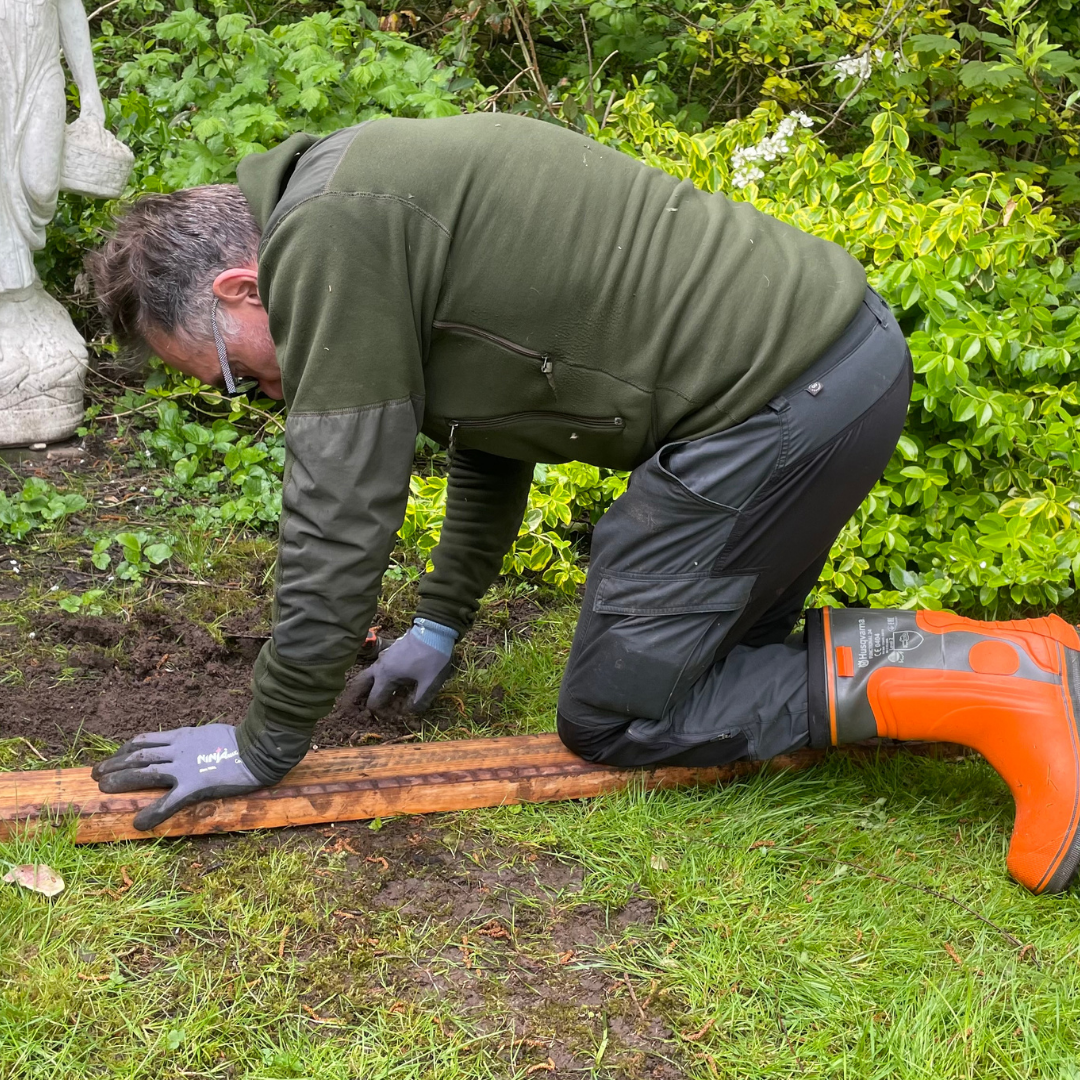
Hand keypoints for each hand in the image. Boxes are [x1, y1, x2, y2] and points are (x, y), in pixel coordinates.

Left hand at [91, 723, 263, 831]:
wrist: (260, 748)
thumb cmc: (245, 740)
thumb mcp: (214, 733)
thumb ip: (199, 740)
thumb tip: (195, 744)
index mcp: (184, 736)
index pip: (147, 740)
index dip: (126, 748)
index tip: (115, 755)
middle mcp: (179, 749)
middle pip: (138, 754)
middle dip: (115, 763)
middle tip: (96, 773)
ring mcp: (185, 766)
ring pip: (145, 771)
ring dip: (121, 779)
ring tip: (103, 788)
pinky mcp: (194, 785)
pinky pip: (168, 802)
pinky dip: (151, 813)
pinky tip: (139, 823)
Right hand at [342, 627, 452, 713]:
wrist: (434, 629)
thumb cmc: (432, 657)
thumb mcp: (430, 683)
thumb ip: (419, 701)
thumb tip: (409, 712)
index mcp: (385, 676)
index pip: (374, 701)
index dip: (381, 712)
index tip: (393, 715)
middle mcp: (379, 667)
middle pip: (360, 684)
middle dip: (356, 698)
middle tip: (352, 709)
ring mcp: (383, 657)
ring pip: (368, 675)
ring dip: (367, 687)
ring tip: (369, 697)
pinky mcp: (389, 652)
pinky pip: (378, 669)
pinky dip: (377, 679)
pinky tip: (389, 683)